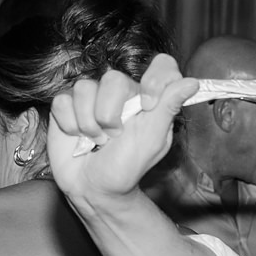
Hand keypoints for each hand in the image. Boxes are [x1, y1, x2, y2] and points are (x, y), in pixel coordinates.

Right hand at [47, 53, 198, 204]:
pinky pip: (62, 101)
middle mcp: (121, 93)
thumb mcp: (152, 140)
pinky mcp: (67, 105)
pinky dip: (69, 124)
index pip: (161, 66)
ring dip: (89, 123)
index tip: (147, 105)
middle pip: (113, 79)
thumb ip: (168, 108)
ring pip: (84, 88)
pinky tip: (77, 137)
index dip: (154, 79)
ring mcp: (92, 97)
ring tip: (96, 141)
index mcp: (148, 98)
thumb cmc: (126, 167)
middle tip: (115, 138)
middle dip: (110, 115)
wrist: (94, 188)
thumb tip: (192, 83)